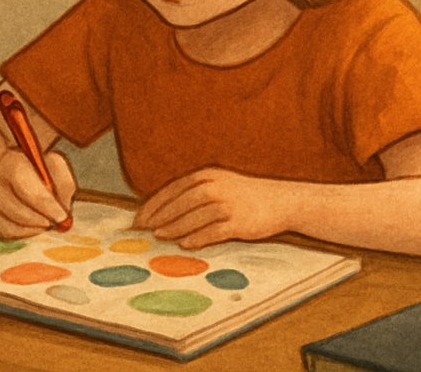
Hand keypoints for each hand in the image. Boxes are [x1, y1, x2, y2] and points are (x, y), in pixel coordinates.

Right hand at [0, 147, 75, 238]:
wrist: (3, 170)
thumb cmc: (35, 169)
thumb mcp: (53, 165)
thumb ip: (64, 183)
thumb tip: (63, 209)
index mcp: (12, 163)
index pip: (27, 189)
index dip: (46, 206)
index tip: (61, 216)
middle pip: (18, 212)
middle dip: (41, 220)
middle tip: (55, 222)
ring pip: (12, 226)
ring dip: (34, 227)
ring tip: (44, 219)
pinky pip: (6, 234)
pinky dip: (24, 232)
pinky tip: (31, 223)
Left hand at [132, 167, 289, 248]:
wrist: (281, 201)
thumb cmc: (244, 196)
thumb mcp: (219, 184)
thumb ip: (194, 192)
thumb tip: (164, 212)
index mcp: (207, 176)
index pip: (173, 189)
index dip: (154, 204)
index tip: (139, 218)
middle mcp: (216, 187)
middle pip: (180, 202)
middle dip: (159, 216)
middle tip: (143, 229)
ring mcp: (228, 204)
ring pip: (194, 217)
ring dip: (174, 227)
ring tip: (159, 236)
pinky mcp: (239, 222)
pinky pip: (213, 231)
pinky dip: (197, 238)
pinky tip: (184, 245)